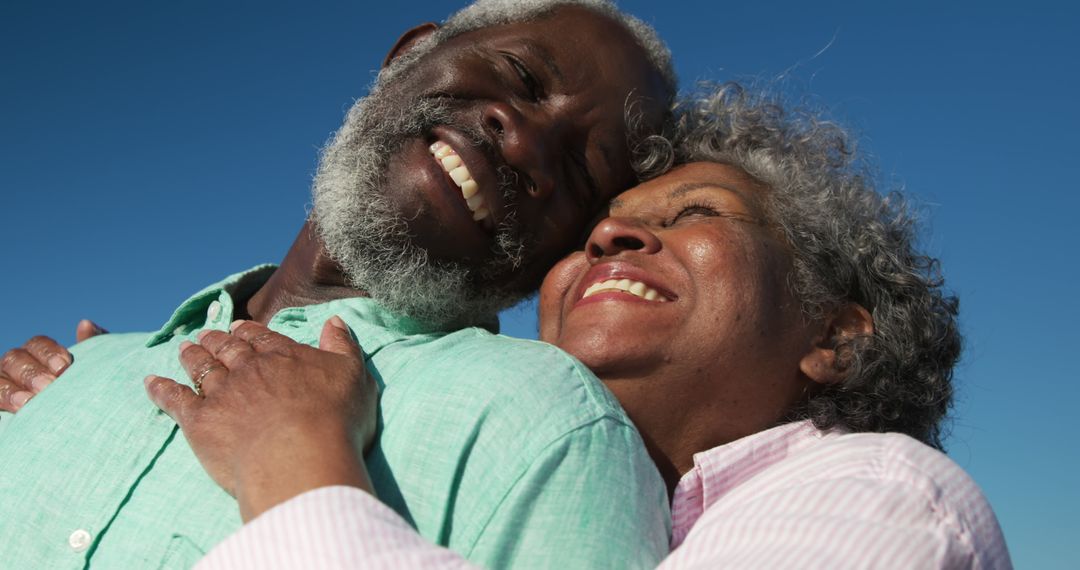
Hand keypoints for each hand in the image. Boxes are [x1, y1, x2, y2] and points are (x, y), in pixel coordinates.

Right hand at [0, 320, 106, 411]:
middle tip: (47, 388)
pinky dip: (1, 402)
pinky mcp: (0, 407)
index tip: (64, 367)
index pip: (37, 344)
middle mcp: (18, 366)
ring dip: (10, 391)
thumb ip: (94, 344)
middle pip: (15, 359)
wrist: (84, 425)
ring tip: (27, 404)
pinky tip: (13, 412)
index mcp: (40, 354)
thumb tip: (84, 324)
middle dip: (31, 373)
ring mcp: (5, 385)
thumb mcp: (95, 368)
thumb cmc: (89, 392)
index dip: (48, 353)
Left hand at [144, 317, 377, 520]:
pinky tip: (150, 383)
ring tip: (184, 349)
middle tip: (206, 334)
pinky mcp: (200, 422)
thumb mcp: (353, 376)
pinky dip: (161, 390)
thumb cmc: (334, 419)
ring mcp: (222, 394)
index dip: (249, 332)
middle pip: (228, 349)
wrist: (299, 457)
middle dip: (216, 340)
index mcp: (283, 356)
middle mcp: (248, 369)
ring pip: (201, 368)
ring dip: (191, 357)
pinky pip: (175, 400)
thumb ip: (342, 346)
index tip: (239, 327)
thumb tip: (334, 322)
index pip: (261, 337)